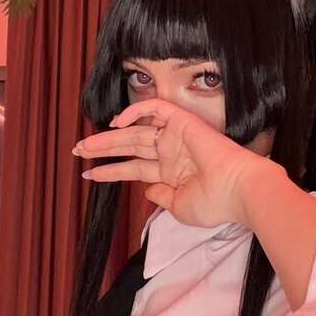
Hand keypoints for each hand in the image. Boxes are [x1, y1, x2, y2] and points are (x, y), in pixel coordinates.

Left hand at [72, 98, 284, 228]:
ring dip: (109, 137)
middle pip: (130, 148)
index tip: (90, 175)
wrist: (237, 190)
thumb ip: (161, 198)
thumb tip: (146, 191)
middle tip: (78, 151)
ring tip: (84, 144)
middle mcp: (171, 153)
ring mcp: (176, 137)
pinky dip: (136, 110)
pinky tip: (116, 122)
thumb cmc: (213, 203)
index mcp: (171, 173)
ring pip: (135, 131)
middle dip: (104, 149)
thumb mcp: (179, 207)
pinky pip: (155, 108)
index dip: (112, 170)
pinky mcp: (182, 122)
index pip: (135, 168)